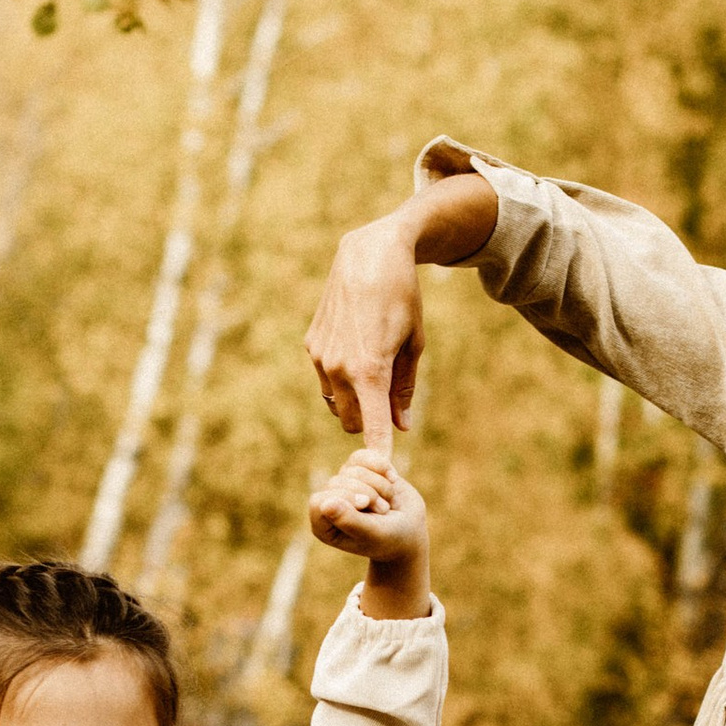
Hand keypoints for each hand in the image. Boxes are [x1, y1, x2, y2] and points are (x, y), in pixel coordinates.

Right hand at [305, 168, 497, 448]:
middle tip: (392, 406)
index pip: (374, 428)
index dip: (381, 453)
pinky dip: (344, 379)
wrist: (370, 253)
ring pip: (338, 404)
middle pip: (355, 423)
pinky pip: (327, 380)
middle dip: (372, 422)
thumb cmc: (402, 297)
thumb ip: (405, 389)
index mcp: (369, 370)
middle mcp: (338, 367)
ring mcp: (320, 357)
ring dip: (357, 401)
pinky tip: (359, 350)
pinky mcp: (312, 345)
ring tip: (377, 372)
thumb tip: (402, 427)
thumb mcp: (414, 343)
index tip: (386, 473)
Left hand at [308, 448, 431, 616]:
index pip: (320, 501)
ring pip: (354, 467)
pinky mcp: (358, 469)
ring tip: (389, 503)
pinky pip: (363, 456)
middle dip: (369, 493)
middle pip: (338, 481)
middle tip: (384, 511)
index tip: (365, 505)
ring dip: (380, 484)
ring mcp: (344, 484)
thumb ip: (349, 521)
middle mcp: (329, 503)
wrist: (411, 528)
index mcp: (323, 524)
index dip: (345, 498)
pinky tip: (392, 478)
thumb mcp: (373, 534)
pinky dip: (381, 464)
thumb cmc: (390, 538)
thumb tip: (325, 505)